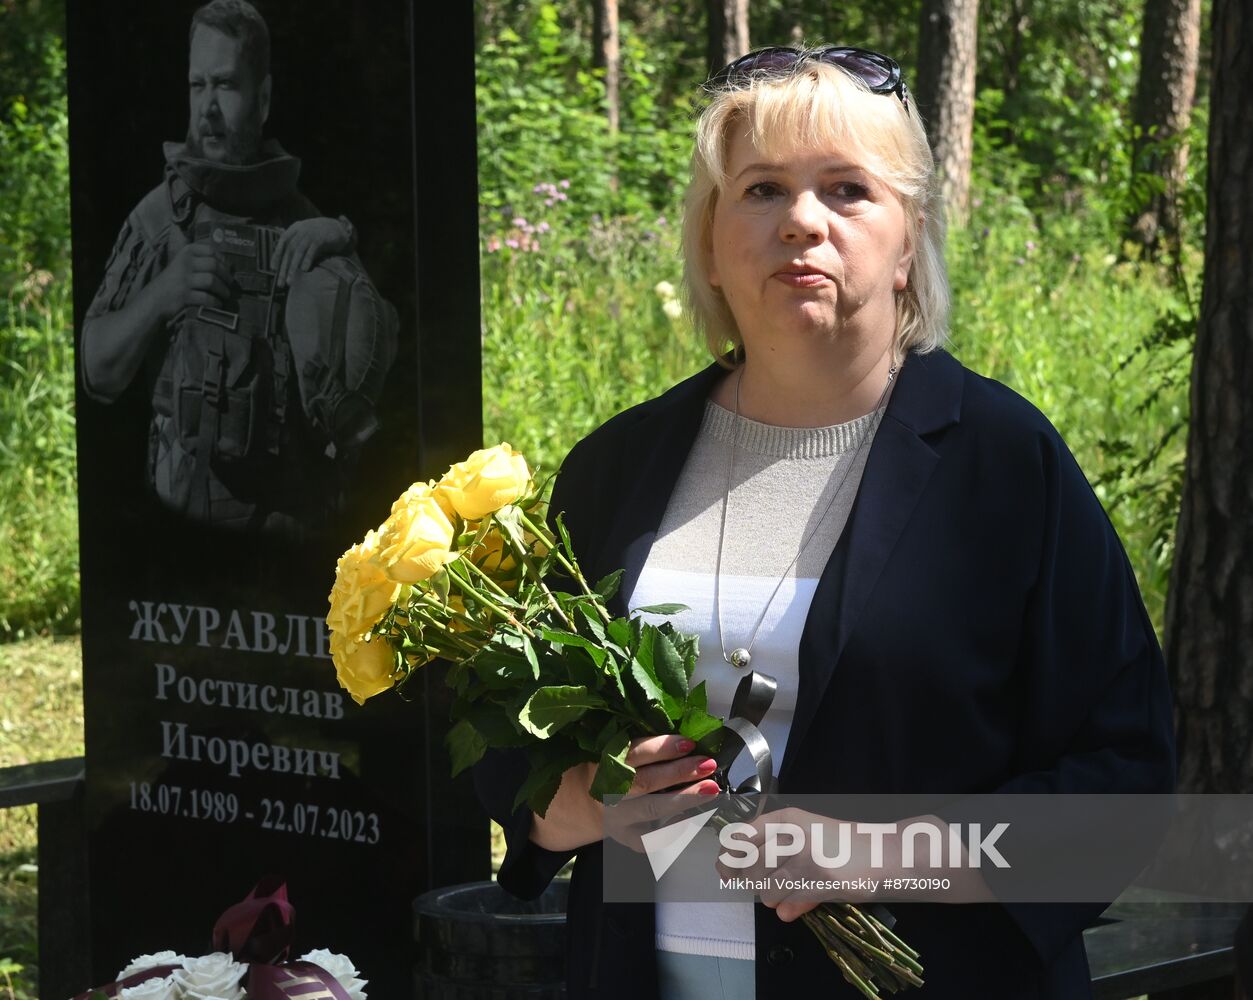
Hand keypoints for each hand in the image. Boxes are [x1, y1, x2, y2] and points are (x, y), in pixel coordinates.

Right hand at [151, 242, 231, 320]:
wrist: (152, 301)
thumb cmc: (172, 283)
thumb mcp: (182, 265)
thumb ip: (199, 260)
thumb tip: (228, 264)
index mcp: (185, 253)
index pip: (210, 250)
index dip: (223, 260)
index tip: (228, 268)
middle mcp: (183, 264)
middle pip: (213, 265)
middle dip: (226, 276)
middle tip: (230, 284)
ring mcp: (182, 280)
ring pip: (211, 281)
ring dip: (223, 290)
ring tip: (225, 295)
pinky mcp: (183, 296)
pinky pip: (207, 298)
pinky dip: (215, 302)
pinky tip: (217, 304)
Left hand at [273, 217, 351, 286]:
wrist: (338, 227)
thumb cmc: (320, 235)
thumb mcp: (306, 236)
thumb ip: (296, 244)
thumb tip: (286, 261)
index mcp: (295, 228)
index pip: (282, 242)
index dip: (276, 255)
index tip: (273, 269)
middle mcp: (301, 230)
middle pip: (289, 249)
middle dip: (283, 267)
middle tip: (281, 282)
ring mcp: (310, 233)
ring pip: (298, 251)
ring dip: (292, 267)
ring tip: (289, 280)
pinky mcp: (320, 238)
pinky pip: (311, 250)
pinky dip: (307, 260)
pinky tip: (304, 269)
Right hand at [529, 734, 720, 853]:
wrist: (581, 801)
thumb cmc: (610, 766)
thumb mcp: (616, 750)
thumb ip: (643, 744)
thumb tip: (688, 730)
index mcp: (606, 761)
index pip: (635, 753)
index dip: (662, 748)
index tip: (690, 742)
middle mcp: (609, 790)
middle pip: (646, 782)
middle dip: (680, 772)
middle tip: (708, 764)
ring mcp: (617, 817)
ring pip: (653, 809)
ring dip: (685, 798)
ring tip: (711, 789)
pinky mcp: (625, 838)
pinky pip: (653, 838)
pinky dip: (674, 829)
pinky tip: (693, 818)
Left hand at [715, 807, 883, 921]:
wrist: (884, 854)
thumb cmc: (844, 847)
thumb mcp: (806, 837)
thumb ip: (773, 853)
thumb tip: (736, 876)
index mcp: (787, 818)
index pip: (742, 836)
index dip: (729, 856)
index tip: (725, 869)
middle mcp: (792, 832)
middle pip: (749, 866)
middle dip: (753, 882)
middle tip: (769, 885)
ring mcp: (804, 855)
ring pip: (764, 888)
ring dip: (774, 897)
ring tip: (793, 891)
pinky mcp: (817, 878)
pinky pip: (784, 903)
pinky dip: (788, 909)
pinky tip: (800, 903)